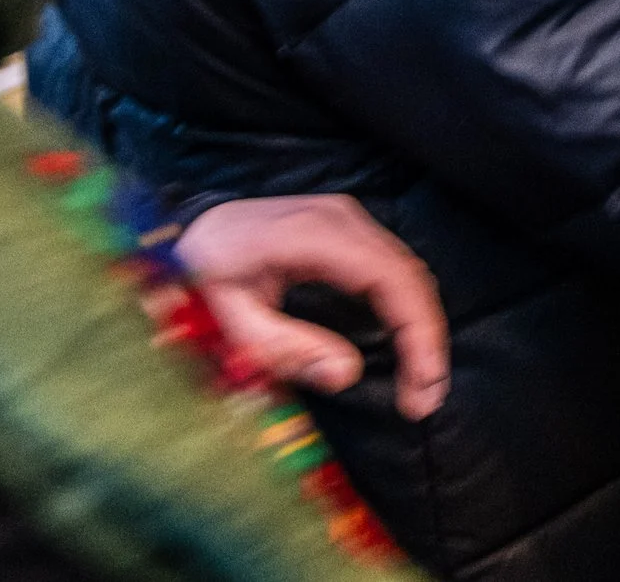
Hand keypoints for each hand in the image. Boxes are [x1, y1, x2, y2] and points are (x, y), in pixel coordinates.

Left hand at [176, 195, 449, 421]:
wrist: (193, 229)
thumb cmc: (202, 273)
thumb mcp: (226, 318)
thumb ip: (281, 347)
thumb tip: (346, 375)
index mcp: (313, 235)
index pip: (390, 278)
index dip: (417, 331)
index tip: (423, 384)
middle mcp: (344, 220)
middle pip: (410, 276)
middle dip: (426, 339)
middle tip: (425, 398)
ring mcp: (351, 222)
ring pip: (409, 273)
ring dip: (422, 327)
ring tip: (420, 382)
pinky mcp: (353, 233)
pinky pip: (395, 271)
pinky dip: (408, 311)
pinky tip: (405, 346)